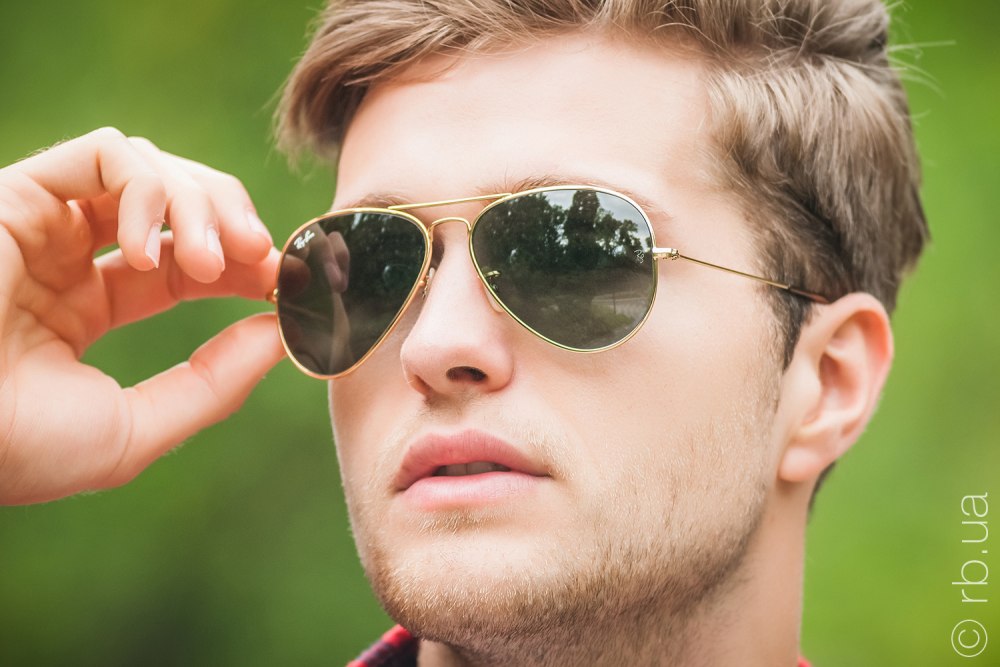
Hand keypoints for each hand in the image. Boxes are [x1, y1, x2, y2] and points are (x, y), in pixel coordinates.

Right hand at [0, 127, 284, 504]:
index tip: (286, 283)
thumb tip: (278, 334)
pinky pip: (107, 155)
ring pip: (152, 170)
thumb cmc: (15, 448)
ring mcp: (42, 221)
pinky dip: (150, 188)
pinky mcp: (18, 192)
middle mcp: (64, 255)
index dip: (244, 265)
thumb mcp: (135, 430)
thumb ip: (214, 384)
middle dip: (234, 223)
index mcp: (83, 306)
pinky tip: (153, 250)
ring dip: (201, 207)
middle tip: (264, 259)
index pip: (188, 263)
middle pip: (179, 205)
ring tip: (209, 264)